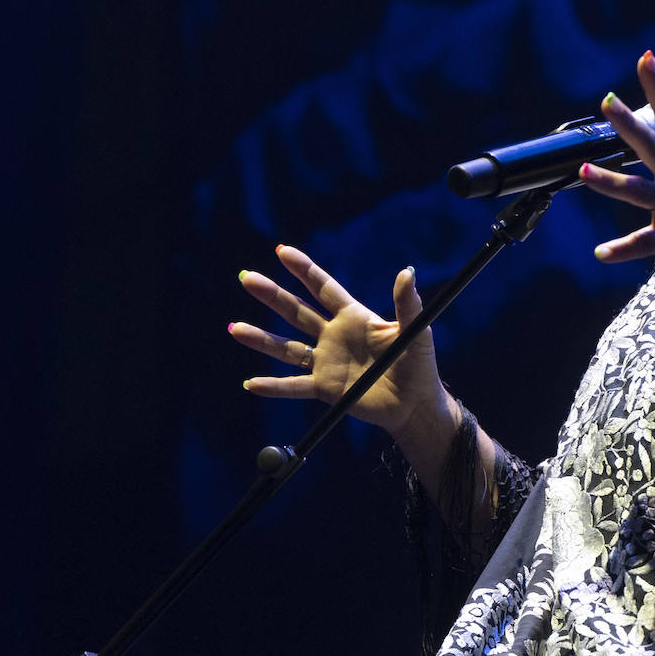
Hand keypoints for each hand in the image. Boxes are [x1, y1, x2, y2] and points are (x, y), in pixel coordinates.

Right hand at [229, 245, 456, 446]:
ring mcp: (327, 362)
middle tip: (246, 278)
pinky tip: (252, 383)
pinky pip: (294, 387)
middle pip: (297, 312)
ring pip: (287, 348)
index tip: (282, 250)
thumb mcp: (415, 331)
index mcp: (354, 318)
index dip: (303, 269)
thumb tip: (406, 273)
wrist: (416, 404)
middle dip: (272, 295)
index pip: (323, 288)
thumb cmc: (420, 365)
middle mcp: (334, 336)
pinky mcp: (326, 389)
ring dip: (261, 340)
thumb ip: (407, 303)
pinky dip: (273, 387)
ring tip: (235, 328)